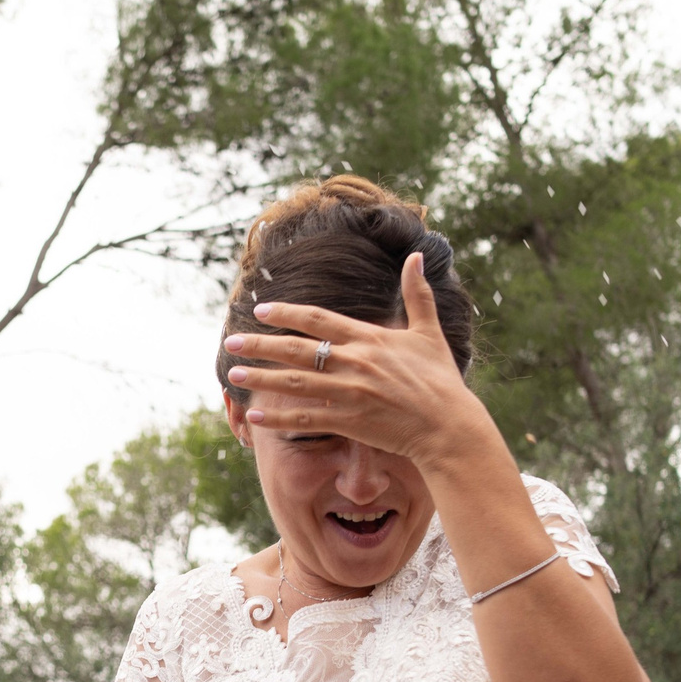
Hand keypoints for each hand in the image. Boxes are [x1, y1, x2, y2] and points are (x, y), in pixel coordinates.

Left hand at [222, 250, 495, 466]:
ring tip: (234, 374)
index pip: (318, 320)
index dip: (287, 313)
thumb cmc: (440, 380)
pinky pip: (306, 418)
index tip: (261, 310)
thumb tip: (416, 255)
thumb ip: (418, 294)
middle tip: (231, 342)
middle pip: (297, 349)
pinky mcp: (350, 421)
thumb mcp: (429, 332)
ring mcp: (351, 393)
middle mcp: (355, 362)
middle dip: (260, 345)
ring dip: (261, 378)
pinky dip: (279, 418)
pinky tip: (255, 417)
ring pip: (295, 383)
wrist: (449, 426)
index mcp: (370, 338)